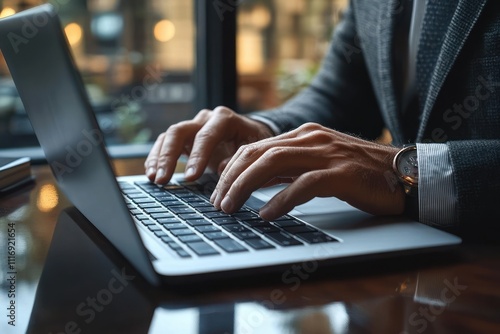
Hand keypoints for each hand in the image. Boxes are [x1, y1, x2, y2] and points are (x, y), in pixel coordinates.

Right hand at [144, 106, 273, 183]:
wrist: (252, 135)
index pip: (206, 135)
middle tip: (164, 179)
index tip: (190, 178)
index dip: (197, 156)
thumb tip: (222, 171)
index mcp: (224, 119)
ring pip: (169, 136)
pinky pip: (165, 143)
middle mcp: (205, 118)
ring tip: (155, 179)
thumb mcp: (254, 151)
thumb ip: (239, 158)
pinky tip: (152, 174)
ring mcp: (193, 126)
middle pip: (180, 131)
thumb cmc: (254, 143)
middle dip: (170, 156)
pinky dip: (157, 158)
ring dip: (159, 158)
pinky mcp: (185, 137)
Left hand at [210, 123, 404, 220]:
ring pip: (275, 163)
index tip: (218, 190)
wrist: (406, 172)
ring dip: (246, 186)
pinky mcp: (343, 173)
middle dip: (231, 178)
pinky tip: (266, 214)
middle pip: (259, 153)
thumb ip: (290, 169)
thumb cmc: (360, 173)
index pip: (256, 147)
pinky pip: (305, 185)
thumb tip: (255, 183)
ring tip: (231, 207)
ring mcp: (328, 154)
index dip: (232, 168)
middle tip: (217, 202)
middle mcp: (312, 138)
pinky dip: (281, 199)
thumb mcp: (318, 164)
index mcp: (304, 134)